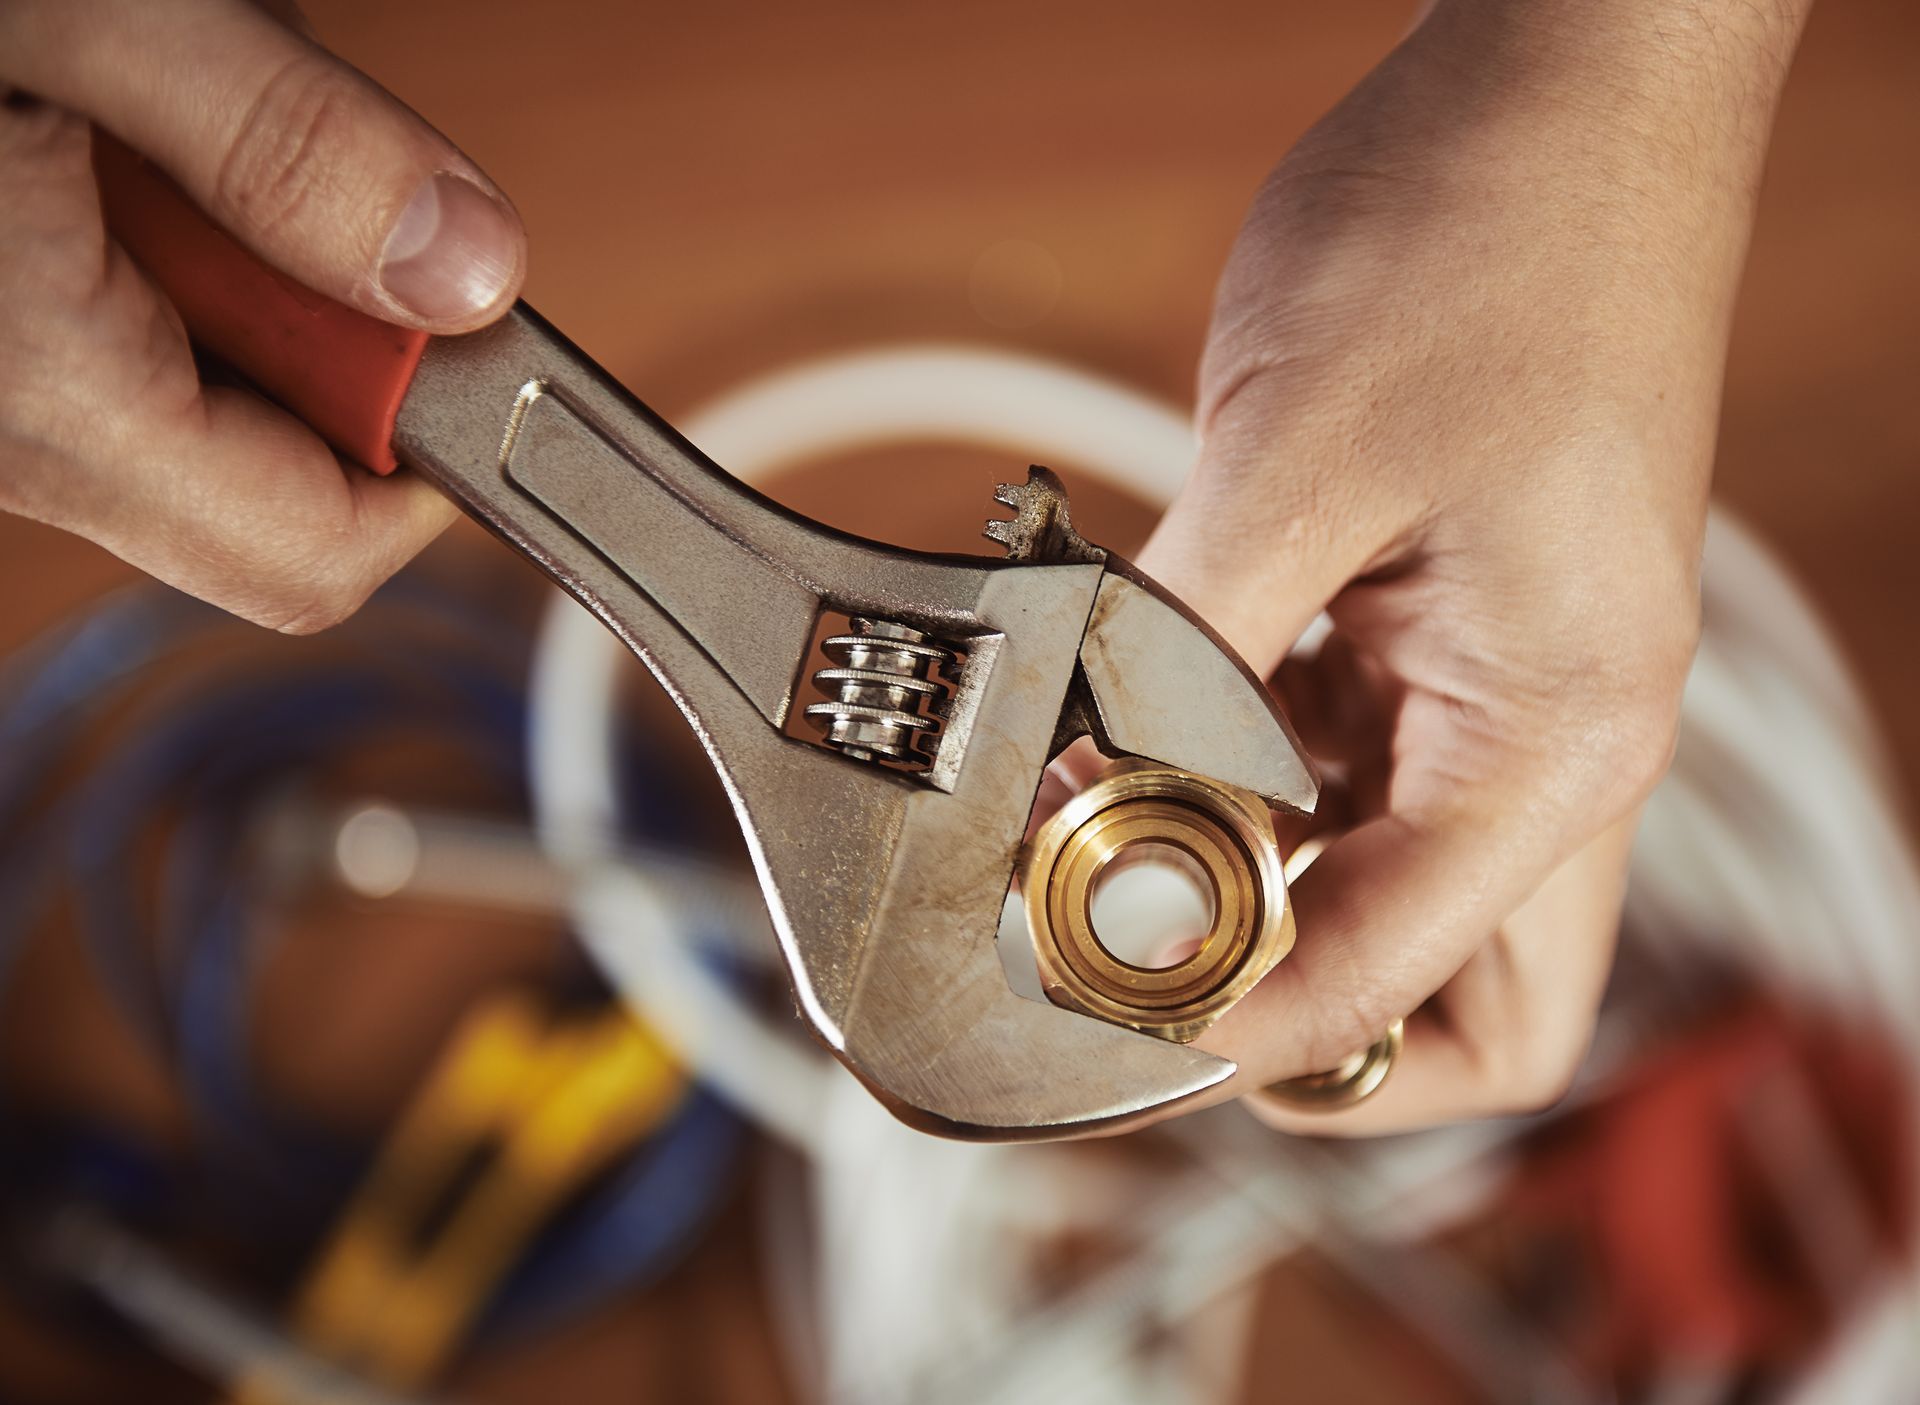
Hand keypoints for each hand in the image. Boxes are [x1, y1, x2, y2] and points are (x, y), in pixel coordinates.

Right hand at [0, 0, 524, 630]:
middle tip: (284, 183)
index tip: (462, 340)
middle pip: (274, 496)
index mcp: (43, 393)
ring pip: (203, 417)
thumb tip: (469, 268)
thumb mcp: (84, 16)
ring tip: (155, 126)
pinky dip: (168, 264)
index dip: (429, 465)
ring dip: (246, 286)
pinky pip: (125, 359)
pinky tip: (109, 144)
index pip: (318, 551)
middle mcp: (9, 442)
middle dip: (330, 348)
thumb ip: (288, 145)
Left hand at [1140, 0, 1809, 1131]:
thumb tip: (1067, 805)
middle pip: (1446, 1001)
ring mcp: (1505, 686)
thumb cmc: (1481, 238)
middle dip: (1290, 1021)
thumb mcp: (1291, 463)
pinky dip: (1239, 774)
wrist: (1568, 83)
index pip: (1394, 993)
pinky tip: (1135, 719)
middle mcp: (1551, 743)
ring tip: (1090, 826)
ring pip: (1381, 885)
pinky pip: (1343, 762)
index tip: (1075, 1012)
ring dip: (1243, 884)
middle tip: (1126, 968)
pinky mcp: (1449, 627)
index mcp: (1555, 739)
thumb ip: (1177, 662)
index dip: (1228, 1036)